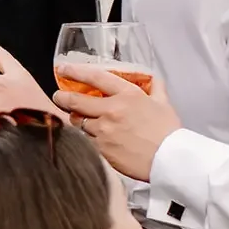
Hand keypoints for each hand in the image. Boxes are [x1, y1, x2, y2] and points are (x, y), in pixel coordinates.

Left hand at [53, 65, 182, 181]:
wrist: (170, 160)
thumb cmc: (168, 132)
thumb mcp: (164, 103)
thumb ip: (155, 88)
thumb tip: (152, 79)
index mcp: (127, 95)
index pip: (95, 77)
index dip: (75, 71)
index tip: (63, 69)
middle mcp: (111, 110)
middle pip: (76, 101)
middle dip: (62, 98)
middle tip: (58, 96)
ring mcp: (104, 130)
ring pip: (80, 122)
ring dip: (78, 119)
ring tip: (80, 118)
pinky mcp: (102, 149)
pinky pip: (88, 140)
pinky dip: (89, 137)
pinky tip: (95, 138)